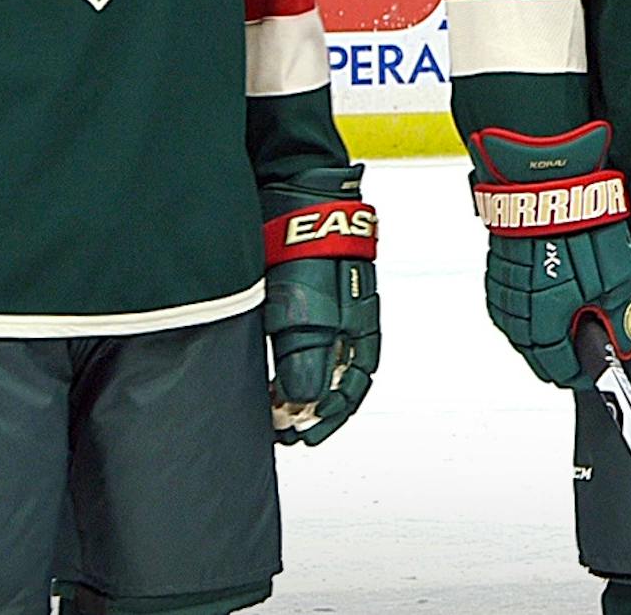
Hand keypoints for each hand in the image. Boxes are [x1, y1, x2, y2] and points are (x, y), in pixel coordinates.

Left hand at [260, 167, 379, 444]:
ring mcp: (327, 304)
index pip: (353, 385)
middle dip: (314, 408)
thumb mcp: (305, 314)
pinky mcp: (304, 292)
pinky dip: (289, 362)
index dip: (330, 416)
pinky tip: (271, 367)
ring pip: (321, 359)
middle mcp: (348, 319)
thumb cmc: (309, 247)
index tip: (301, 435)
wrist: (293, 196)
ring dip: (301, 387)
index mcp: (359, 327)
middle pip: (338, 377)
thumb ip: (306, 361)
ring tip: (276, 406)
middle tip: (286, 428)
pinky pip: (303, 338)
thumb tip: (304, 405)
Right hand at [469, 120, 630, 390]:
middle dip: (561, 353)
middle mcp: (516, 315)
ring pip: (521, 329)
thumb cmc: (578, 227)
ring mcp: (502, 292)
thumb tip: (623, 343)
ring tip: (569, 315)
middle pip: (536, 353)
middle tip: (584, 344)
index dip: (580, 372)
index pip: (559, 369)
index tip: (594, 369)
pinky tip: (548, 292)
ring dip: (543, 329)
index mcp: (544, 327)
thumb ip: (616, 319)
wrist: (544, 183)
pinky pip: (511, 303)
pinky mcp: (496, 270)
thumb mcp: (614, 280)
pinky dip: (529, 306)